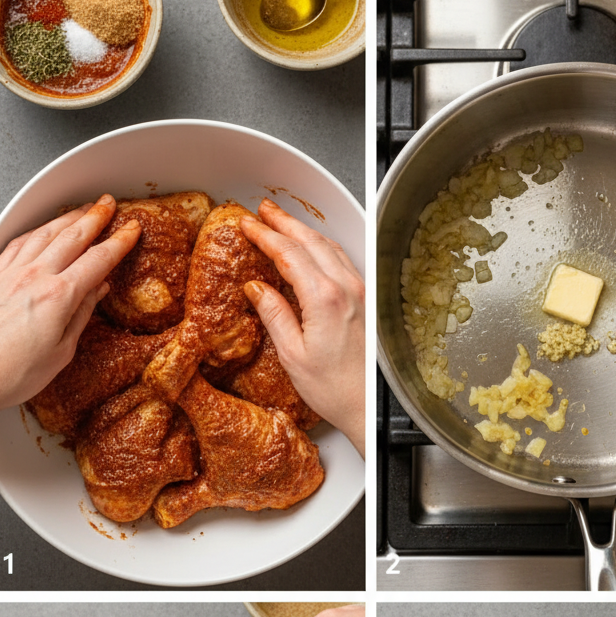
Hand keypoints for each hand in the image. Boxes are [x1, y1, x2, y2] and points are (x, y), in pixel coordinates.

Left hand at [0, 193, 141, 409]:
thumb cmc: (10, 373)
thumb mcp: (61, 352)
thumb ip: (80, 316)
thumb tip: (96, 292)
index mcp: (58, 297)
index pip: (98, 260)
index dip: (119, 242)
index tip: (130, 231)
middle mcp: (34, 277)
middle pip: (72, 236)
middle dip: (95, 217)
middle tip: (108, 205)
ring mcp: (11, 273)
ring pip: (45, 233)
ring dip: (67, 217)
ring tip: (82, 209)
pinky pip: (18, 242)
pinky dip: (36, 230)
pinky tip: (42, 228)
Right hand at [238, 198, 364, 457]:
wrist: (368, 406)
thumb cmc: (336, 389)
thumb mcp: (292, 355)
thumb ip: (274, 315)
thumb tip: (256, 288)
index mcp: (325, 299)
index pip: (288, 253)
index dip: (265, 235)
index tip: (247, 224)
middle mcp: (347, 289)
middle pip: (310, 241)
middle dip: (284, 222)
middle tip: (263, 210)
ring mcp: (360, 293)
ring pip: (329, 246)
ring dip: (303, 230)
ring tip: (282, 222)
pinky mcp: (366, 301)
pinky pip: (342, 260)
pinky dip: (321, 246)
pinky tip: (312, 248)